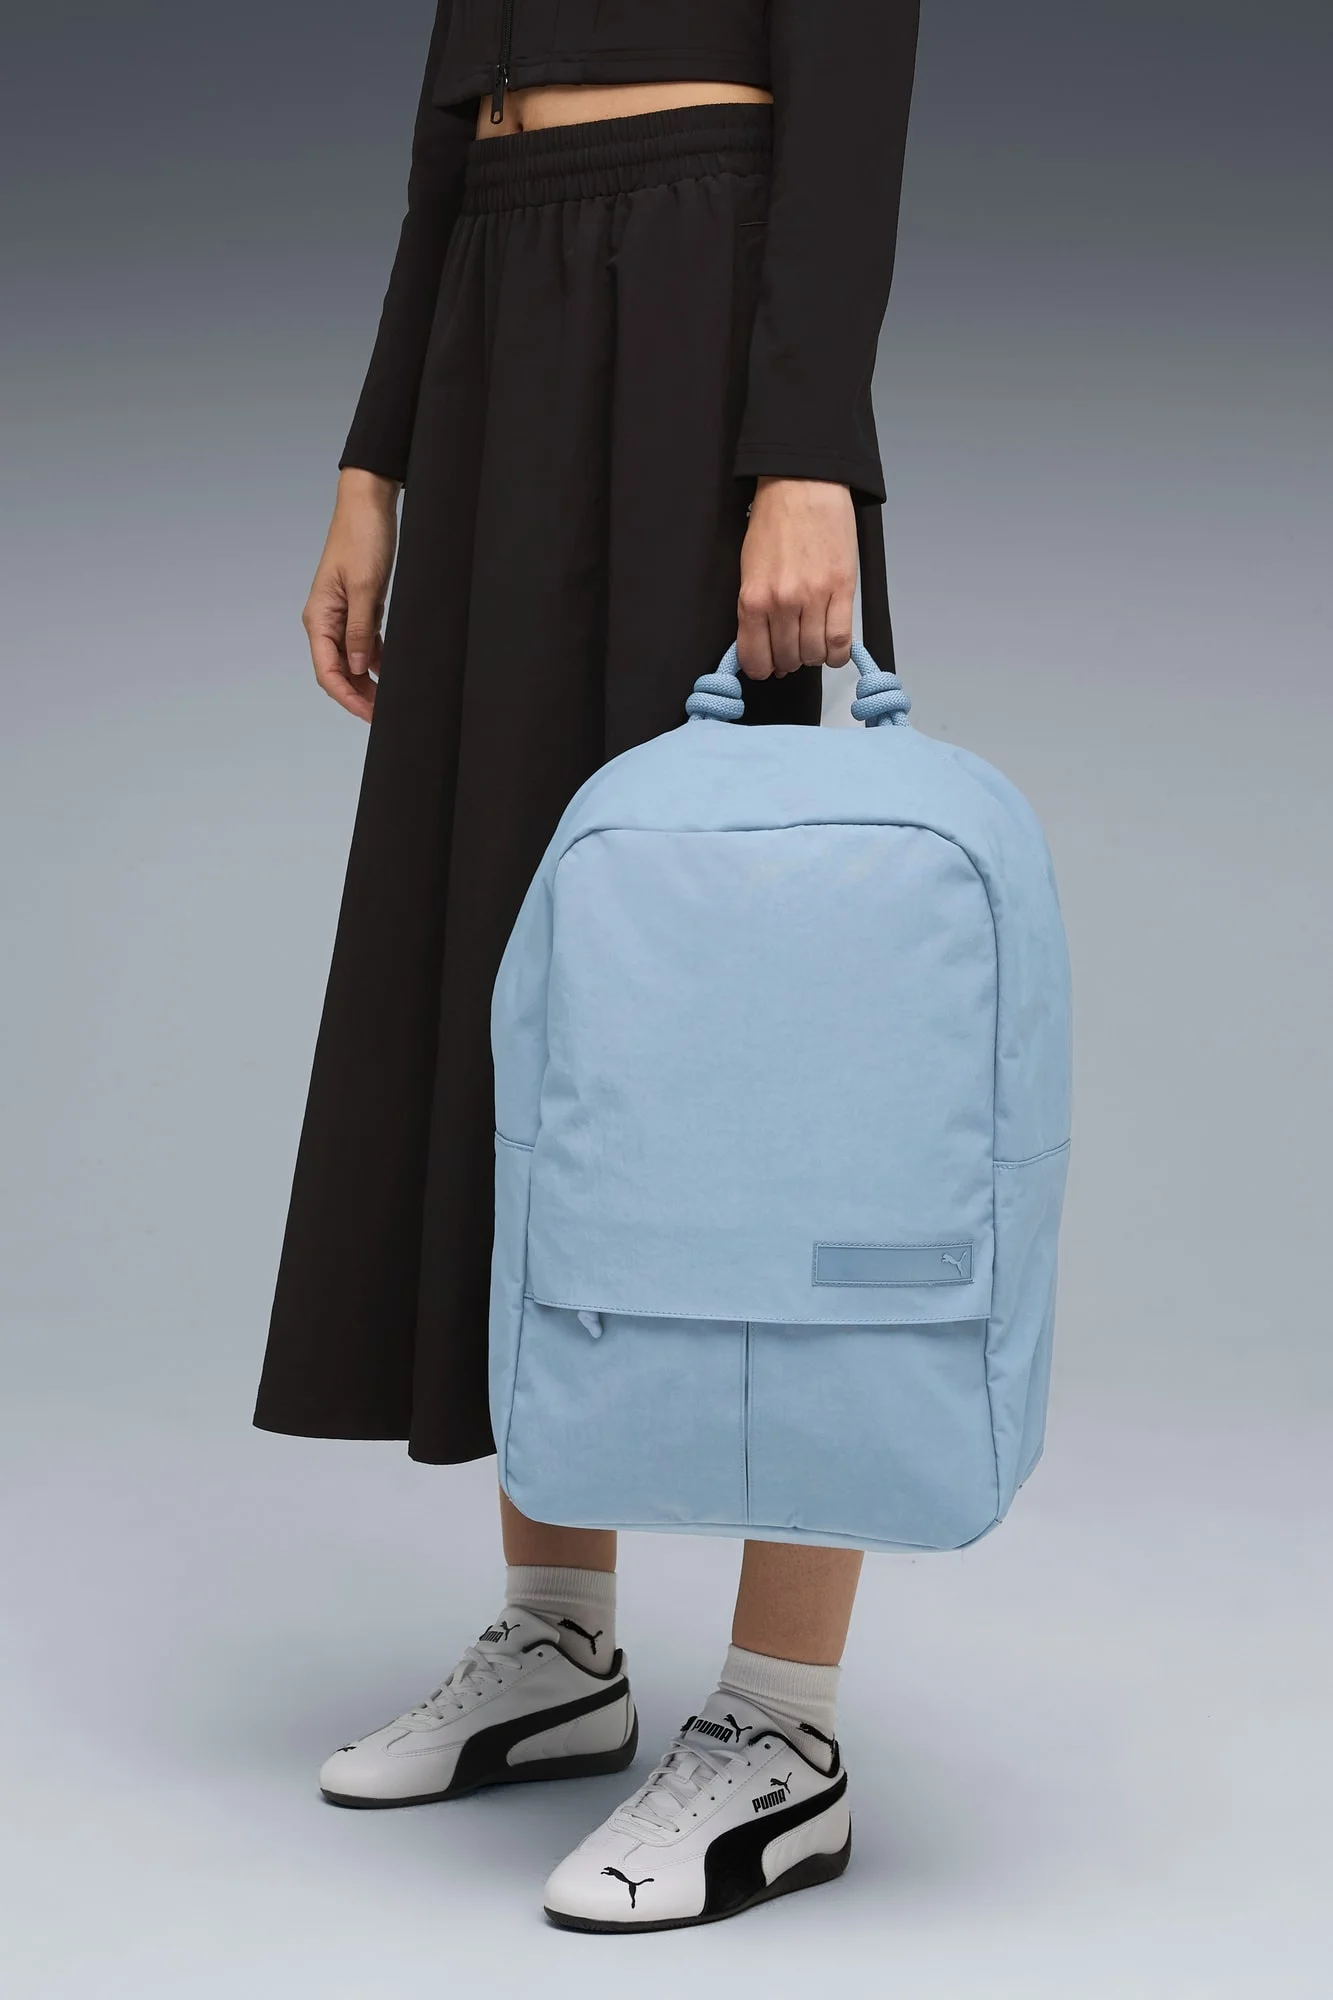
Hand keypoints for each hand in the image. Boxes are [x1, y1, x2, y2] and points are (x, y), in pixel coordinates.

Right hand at [303, 468, 400, 721]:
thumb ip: (360, 631)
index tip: (370, 714)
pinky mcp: (360, 609)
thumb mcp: (366, 588)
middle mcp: (326, 621)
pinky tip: (393, 674)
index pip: (327, 671)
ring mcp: (343, 616)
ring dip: (368, 682)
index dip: (347, 696)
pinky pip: (365, 644)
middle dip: (358, 695)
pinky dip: (377, 661)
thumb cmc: (362, 538)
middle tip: (384, 714)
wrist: (369, 505)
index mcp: (319, 617)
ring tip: (390, 700)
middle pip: (337, 671)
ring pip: (352, 661)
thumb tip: (357, 668)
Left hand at [736, 476, 856, 679]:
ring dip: (814, 655)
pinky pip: (841, 640)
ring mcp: (814, 598)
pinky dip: (837, 653)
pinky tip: (833, 647)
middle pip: (787, 659)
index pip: (755, 658)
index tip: (768, 667)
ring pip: (815, 654)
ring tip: (813, 641)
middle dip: (789, 660)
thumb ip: (754, 611)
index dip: (763, 668)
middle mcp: (782, 603)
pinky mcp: (842, 590)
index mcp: (753, 598)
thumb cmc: (775, 523)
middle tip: (793, 648)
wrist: (803, 486)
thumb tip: (764, 646)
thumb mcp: (749, 570)